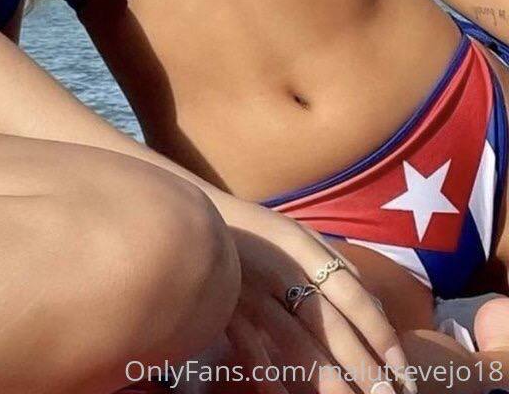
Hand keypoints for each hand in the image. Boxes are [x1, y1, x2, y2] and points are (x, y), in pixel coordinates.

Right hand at [217, 201, 415, 392]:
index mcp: (303, 247)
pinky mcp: (223, 307)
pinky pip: (250, 349)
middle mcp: (280, 269)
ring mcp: (251, 290)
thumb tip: (375, 303)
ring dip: (328, 380)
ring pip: (295, 342)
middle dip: (363, 367)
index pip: (353, 296)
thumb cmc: (254, 228)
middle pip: (329, 325)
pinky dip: (269, 377)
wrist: (189, 215)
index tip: (403, 371)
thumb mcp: (297, 232)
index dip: (381, 335)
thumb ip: (335, 262)